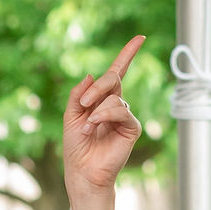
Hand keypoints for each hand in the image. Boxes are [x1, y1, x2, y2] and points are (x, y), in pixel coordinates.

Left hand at [62, 36, 143, 193]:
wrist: (82, 171)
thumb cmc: (76, 147)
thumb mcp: (70, 115)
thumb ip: (78, 94)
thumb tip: (90, 75)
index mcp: (101, 99)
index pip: (117, 72)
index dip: (128, 54)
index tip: (140, 38)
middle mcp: (115, 104)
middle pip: (112, 78)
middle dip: (97, 87)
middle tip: (83, 105)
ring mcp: (124, 116)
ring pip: (115, 95)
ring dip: (97, 107)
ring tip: (88, 126)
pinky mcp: (131, 127)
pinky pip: (121, 109)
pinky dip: (106, 114)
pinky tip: (95, 125)